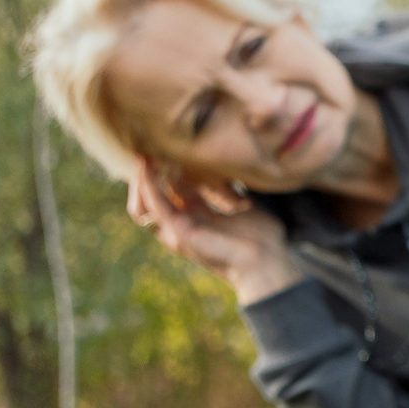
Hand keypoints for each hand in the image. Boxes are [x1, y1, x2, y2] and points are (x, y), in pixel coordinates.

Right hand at [129, 158, 301, 304]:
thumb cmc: (261, 237)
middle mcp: (183, 224)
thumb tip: (226, 171)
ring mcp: (178, 230)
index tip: (168, 147)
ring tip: (143, 154)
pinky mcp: (179, 232)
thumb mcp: (240, 205)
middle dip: (148, 173)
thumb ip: (227, 191)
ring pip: (146, 202)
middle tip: (149, 148)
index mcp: (197, 217)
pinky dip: (148, 186)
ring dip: (142, 178)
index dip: (167, 170)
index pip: (171, 191)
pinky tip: (147, 167)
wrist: (266, 260)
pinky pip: (155, 206)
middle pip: (153, 196)